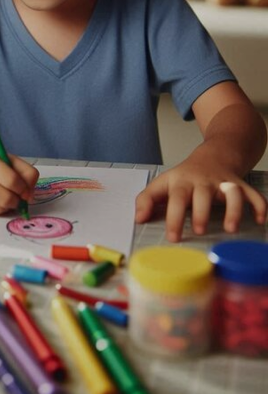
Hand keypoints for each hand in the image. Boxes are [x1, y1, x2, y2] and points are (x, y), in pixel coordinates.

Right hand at [0, 148, 37, 214]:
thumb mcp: (5, 159)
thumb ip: (25, 172)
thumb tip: (29, 196)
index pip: (11, 180)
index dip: (23, 188)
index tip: (24, 189)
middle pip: (5, 198)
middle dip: (16, 200)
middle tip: (16, 197)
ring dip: (5, 205)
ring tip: (1, 195)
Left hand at [135, 155, 266, 241]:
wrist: (212, 156)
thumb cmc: (183, 177)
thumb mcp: (161, 184)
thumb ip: (146, 200)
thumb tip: (138, 219)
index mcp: (181, 182)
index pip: (175, 199)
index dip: (173, 217)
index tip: (173, 237)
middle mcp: (202, 181)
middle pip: (202, 194)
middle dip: (201, 212)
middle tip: (199, 231)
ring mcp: (223, 182)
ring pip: (231, 192)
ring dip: (233, 209)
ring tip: (230, 229)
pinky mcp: (240, 185)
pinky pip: (253, 193)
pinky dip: (259, 205)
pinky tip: (259, 220)